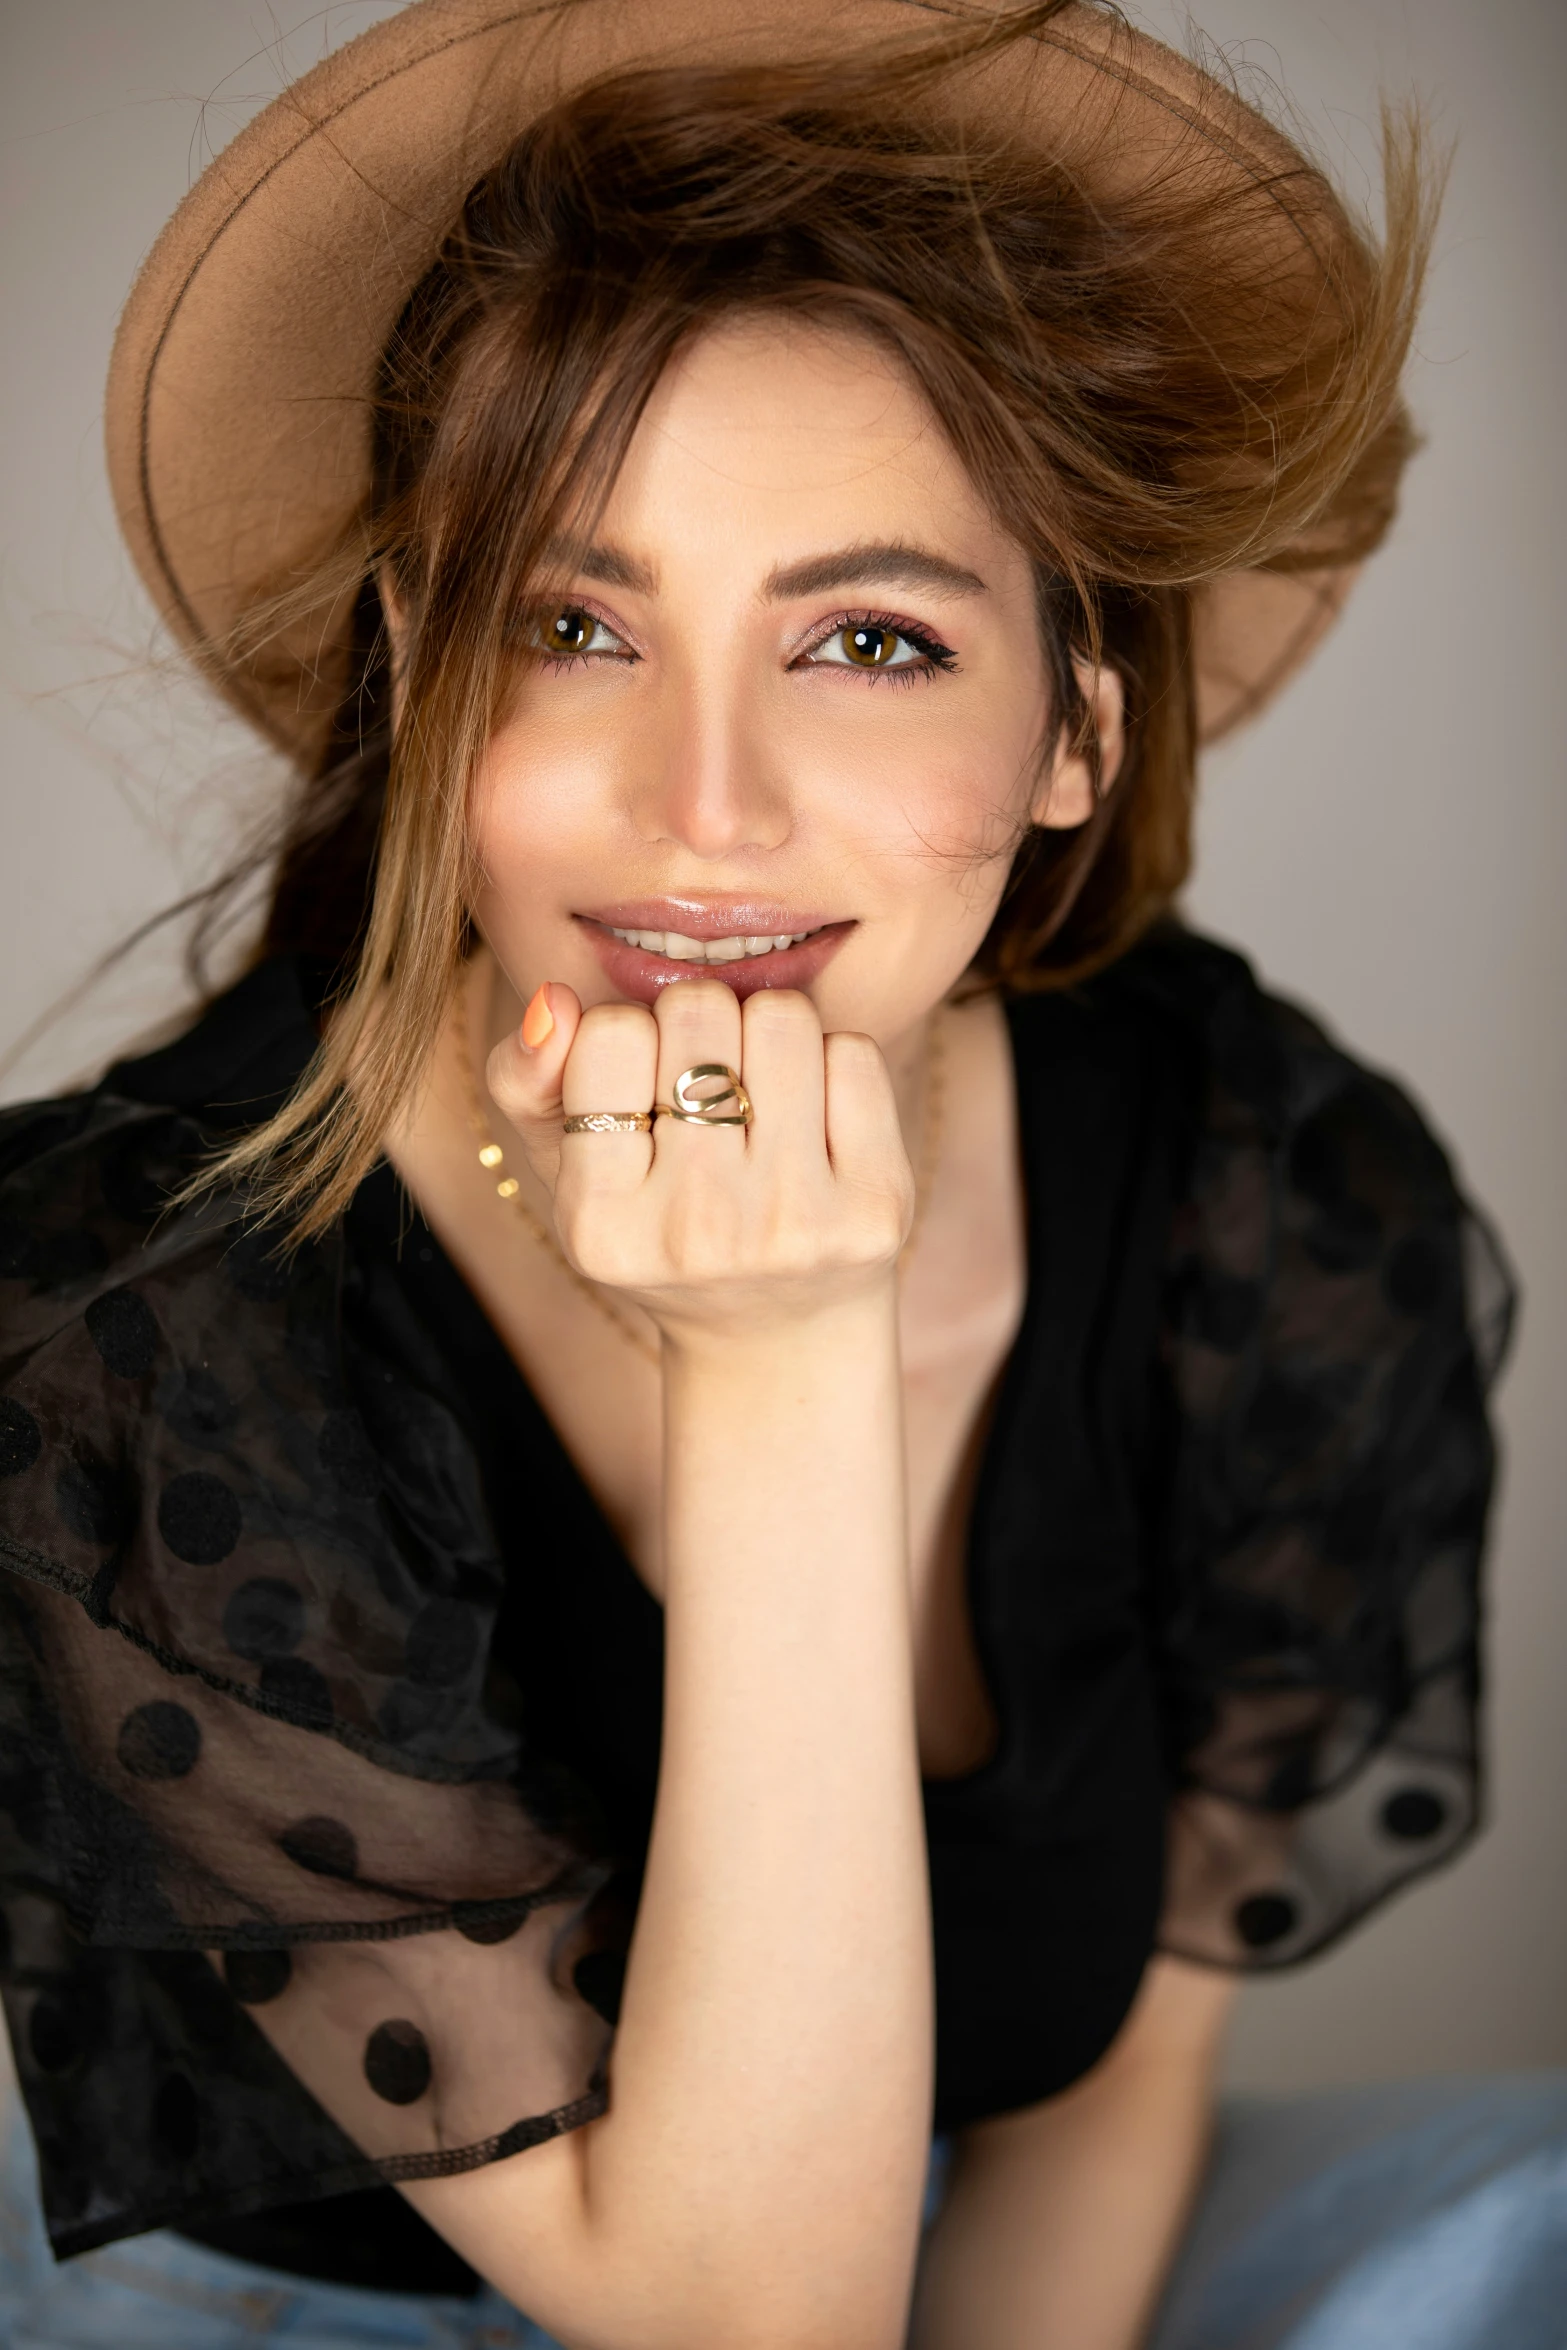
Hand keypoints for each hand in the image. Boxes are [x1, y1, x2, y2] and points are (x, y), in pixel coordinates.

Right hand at [485, 977, 912, 1342]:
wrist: (781, 1335)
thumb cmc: (661, 1229)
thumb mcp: (570, 1171)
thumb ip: (525, 1081)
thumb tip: (555, 1000)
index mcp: (602, 1225)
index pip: (613, 1033)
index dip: (632, 1036)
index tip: (643, 1089)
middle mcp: (697, 1232)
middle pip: (699, 1010)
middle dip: (702, 1026)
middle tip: (707, 1088)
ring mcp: (794, 1223)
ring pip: (782, 1017)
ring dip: (769, 1035)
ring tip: (760, 1098)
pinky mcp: (875, 1209)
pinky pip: (854, 1052)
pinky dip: (832, 1064)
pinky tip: (816, 1126)